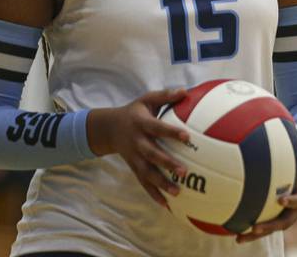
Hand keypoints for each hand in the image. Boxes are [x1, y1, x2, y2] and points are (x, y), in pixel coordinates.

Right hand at [86, 88, 189, 206]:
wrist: (109, 128)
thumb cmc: (135, 112)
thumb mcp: (146, 99)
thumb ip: (165, 96)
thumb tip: (185, 91)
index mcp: (140, 123)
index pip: (157, 128)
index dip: (170, 132)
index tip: (187, 137)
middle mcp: (136, 142)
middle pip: (152, 154)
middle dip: (167, 163)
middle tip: (185, 171)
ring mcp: (134, 157)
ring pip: (147, 172)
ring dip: (161, 183)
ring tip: (177, 192)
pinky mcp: (133, 168)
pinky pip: (143, 183)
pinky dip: (154, 194)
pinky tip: (167, 205)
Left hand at [236, 135, 296, 243]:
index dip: (292, 201)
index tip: (280, 199)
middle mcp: (295, 209)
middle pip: (284, 222)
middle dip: (269, 226)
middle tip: (255, 228)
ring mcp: (285, 214)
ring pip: (271, 228)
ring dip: (256, 234)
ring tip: (238, 238)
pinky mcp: (276, 216)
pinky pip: (264, 224)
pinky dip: (251, 230)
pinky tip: (234, 232)